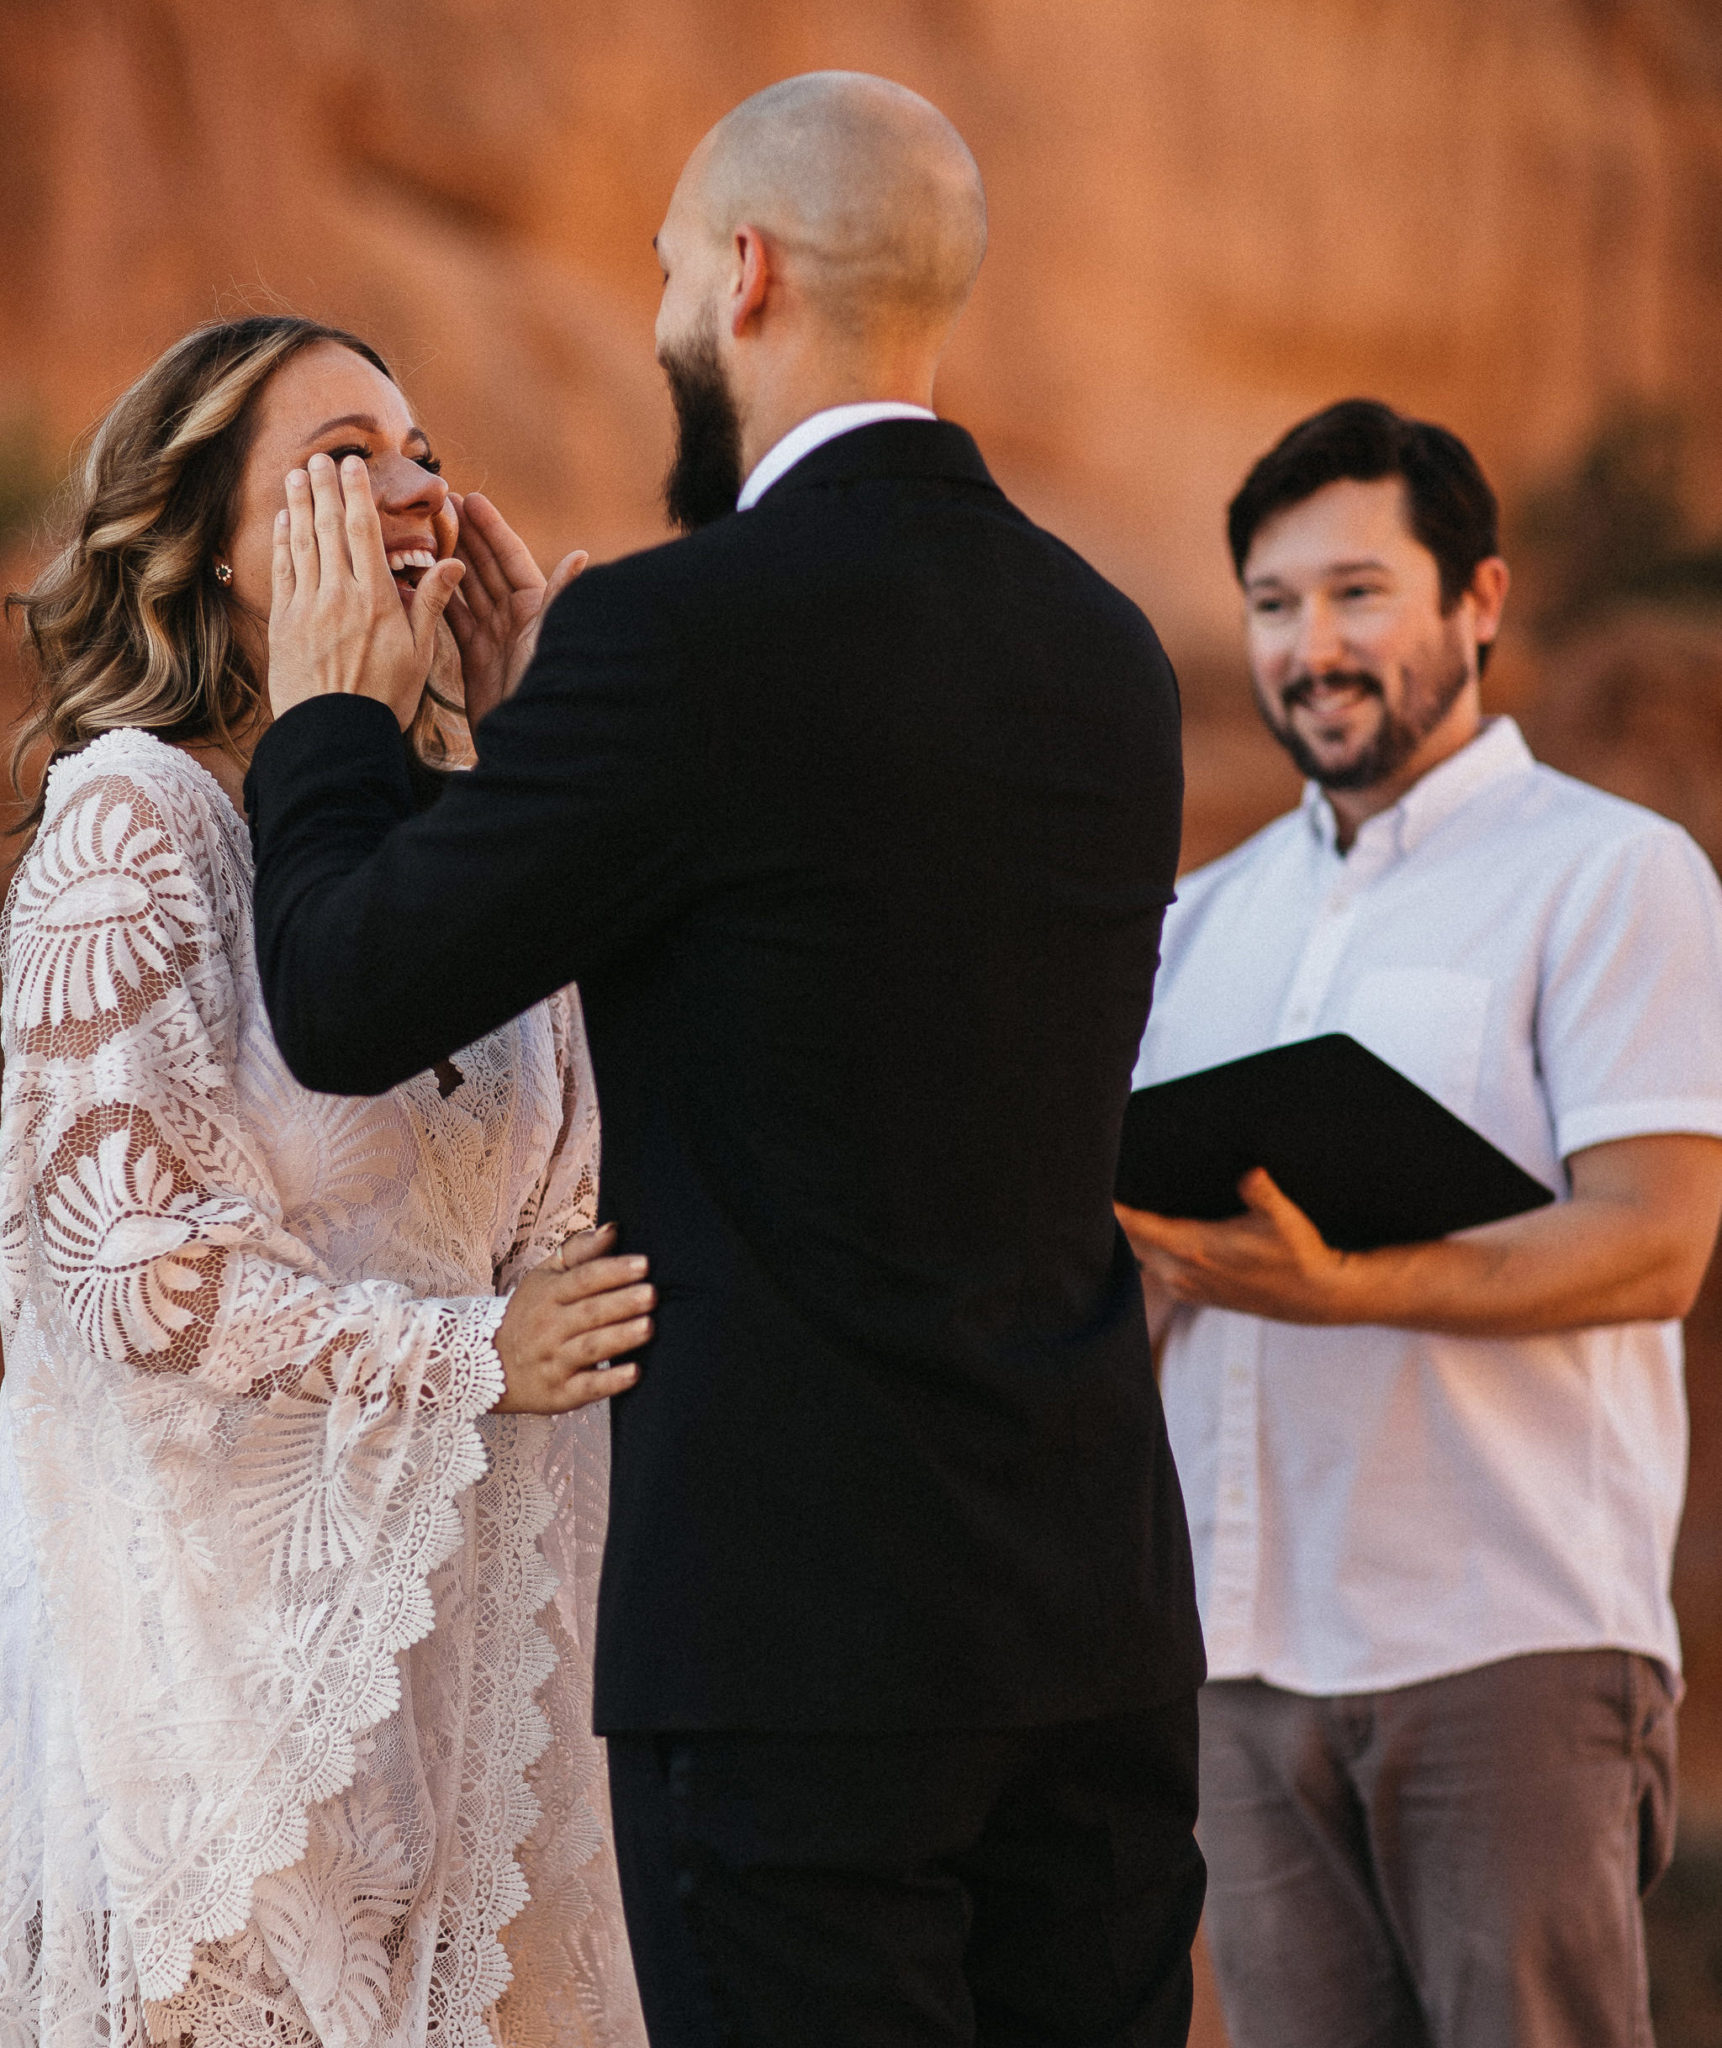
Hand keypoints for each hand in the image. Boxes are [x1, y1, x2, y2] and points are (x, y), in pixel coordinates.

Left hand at [268, 452, 463, 728]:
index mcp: (376, 600)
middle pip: (329, 528)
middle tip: (320, 457)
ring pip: (302, 543)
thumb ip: (430, 603)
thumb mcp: (420, 653)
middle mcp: (339, 596)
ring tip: (297, 475)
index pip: (364, 532)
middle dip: (324, 488)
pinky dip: (283, 542)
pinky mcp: (284, 624)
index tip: (352, 467)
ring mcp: (307, 607)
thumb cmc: (386, 698)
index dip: (356, 494)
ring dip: (299, 505)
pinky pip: (282, 572)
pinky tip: (284, 521)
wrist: (336, 735)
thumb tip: (453, 563)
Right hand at [445, 490, 586, 726]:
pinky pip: (453, 617)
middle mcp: (516, 617)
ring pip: (467, 587)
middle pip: (486, 566)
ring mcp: (494, 635)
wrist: (528, 739)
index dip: (491, 527)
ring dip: (448, 558)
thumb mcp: (550, 640)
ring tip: (423, 530)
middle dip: (465, 534)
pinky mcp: (475, 655)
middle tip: (439, 503)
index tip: (469, 498)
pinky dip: (437, 596)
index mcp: (535, 607)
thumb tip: (580, 555)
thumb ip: (561, 597)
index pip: (511, 557)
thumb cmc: (544, 688)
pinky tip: (418, 578)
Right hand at [492, 1222, 653, 1412]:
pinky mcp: (560, 1393)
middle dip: (622, 1303)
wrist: (486, 1366)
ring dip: (620, 1338)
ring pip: (590, 1348)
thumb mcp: (544, 1277)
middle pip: (589, 1312)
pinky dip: (610, 1382)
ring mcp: (554, 1362)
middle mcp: (549, 1328)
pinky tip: (634, 1373)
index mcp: (548, 1294)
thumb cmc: (529, 1314)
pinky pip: (586, 1388)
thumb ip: (580, 1252)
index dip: (613, 1271)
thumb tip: (614, 1229)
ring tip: (648, 1326)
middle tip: (652, 1294)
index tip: (644, 1264)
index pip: (583, 1279)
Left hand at [1115, 1167, 1360, 1325]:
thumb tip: (1252, 1174)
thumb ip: (1263, 1195)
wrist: (1314, 1298)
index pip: (1138, 1227)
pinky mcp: (1194, 1293)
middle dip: (1113, 1220)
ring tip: (1112, 1207)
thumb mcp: (1284, 1219)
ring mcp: (1185, 1286)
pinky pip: (1152, 1271)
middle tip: (1093, 1187)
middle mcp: (1182, 1271)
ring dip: (1126, 1237)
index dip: (1113, 1210)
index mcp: (1195, 1249)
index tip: (1093, 1188)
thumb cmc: (1298, 1254)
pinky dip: (1141, 1253)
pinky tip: (1141, 1234)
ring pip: (1138, 1258)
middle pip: (1129, 1242)